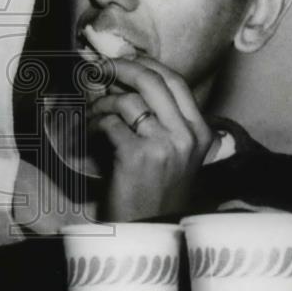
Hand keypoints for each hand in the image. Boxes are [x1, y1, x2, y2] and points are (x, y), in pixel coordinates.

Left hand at [88, 56, 214, 220]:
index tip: (125, 59)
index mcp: (200, 132)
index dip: (146, 64)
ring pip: (127, 100)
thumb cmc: (157, 191)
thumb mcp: (176, 154)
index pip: (176, 82)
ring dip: (102, 101)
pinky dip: (95, 122)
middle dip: (121, 68)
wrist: (148, 231)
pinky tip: (91, 130)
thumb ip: (163, 119)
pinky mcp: (137, 156)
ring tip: (93, 112)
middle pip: (152, 81)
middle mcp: (186, 136)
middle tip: (100, 68)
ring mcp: (164, 145)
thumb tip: (130, 81)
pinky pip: (110, 122)